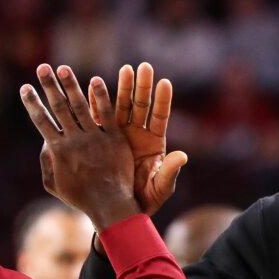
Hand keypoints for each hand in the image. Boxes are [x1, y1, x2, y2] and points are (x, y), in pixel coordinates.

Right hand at [20, 64, 140, 230]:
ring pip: (80, 106)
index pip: (41, 121)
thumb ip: (47, 164)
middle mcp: (74, 140)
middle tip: (42, 67)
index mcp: (58, 151)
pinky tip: (96, 80)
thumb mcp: (55, 186)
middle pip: (59, 108)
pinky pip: (106, 114)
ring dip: (70, 85)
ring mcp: (94, 138)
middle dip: (49, 86)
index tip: (24, 88)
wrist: (109, 205)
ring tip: (63, 68)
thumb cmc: (81, 197)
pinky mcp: (114, 139)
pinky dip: (100, 98)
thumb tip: (44, 145)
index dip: (32, 103)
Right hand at [107, 63, 187, 215]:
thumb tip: (183, 156)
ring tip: (125, 69)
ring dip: (123, 89)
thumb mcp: (160, 189)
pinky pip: (101, 119)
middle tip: (143, 67)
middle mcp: (138, 135)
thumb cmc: (144, 202)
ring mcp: (120, 135)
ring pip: (121, 108)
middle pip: (141, 107)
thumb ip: (169, 173)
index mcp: (154, 144)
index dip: (162, 101)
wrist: (121, 211)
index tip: (165, 82)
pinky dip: (99, 103)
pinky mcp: (103, 140)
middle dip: (142, 87)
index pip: (160, 117)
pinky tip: (96, 87)